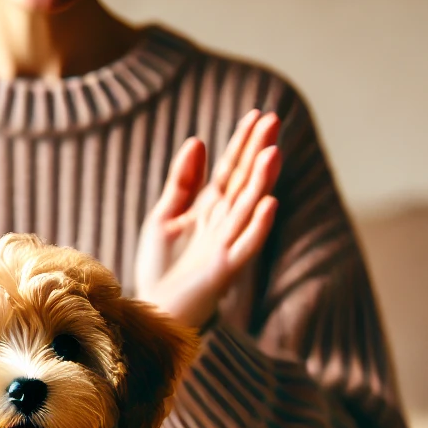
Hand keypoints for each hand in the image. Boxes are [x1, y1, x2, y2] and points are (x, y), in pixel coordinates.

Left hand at [133, 109, 281, 329]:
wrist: (152, 313)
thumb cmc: (160, 270)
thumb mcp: (164, 217)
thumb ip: (181, 182)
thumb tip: (198, 141)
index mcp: (210, 210)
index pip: (231, 169)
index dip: (242, 142)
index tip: (257, 114)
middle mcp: (223, 224)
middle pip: (245, 181)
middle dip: (258, 151)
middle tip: (274, 119)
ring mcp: (226, 247)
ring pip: (249, 208)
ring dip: (262, 181)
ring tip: (273, 152)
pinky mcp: (224, 272)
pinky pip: (245, 246)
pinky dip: (258, 226)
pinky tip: (269, 203)